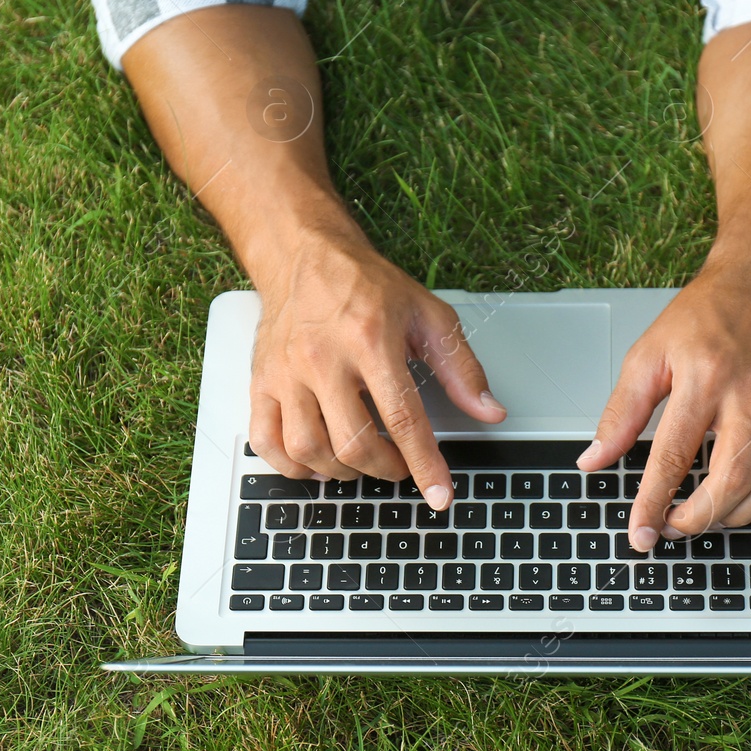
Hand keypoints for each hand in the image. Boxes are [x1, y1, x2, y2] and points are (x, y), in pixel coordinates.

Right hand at [246, 230, 506, 508]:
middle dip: (386, 469)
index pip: (402, 417)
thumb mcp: (428, 315)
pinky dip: (293, 466)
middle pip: (353, 443)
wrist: (304, 256)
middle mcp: (323, 359)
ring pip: (308, 449)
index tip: (440, 494)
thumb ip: (461, 367)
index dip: (424, 463)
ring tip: (362, 462)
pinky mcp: (261, 381)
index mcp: (370, 340)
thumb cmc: (366, 285)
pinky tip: (317, 462)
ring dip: (342, 471)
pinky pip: (266, 441)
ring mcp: (286, 373)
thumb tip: (488, 410)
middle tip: (401, 466)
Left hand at [576, 259, 750, 550]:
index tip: (641, 533)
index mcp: (704, 378)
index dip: (654, 503)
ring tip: (714, 515)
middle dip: (700, 518)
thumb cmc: (707, 313)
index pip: (673, 457)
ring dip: (742, 513)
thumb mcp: (649, 352)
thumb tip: (594, 459)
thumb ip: (621, 412)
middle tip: (676, 527)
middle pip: (732, 479)